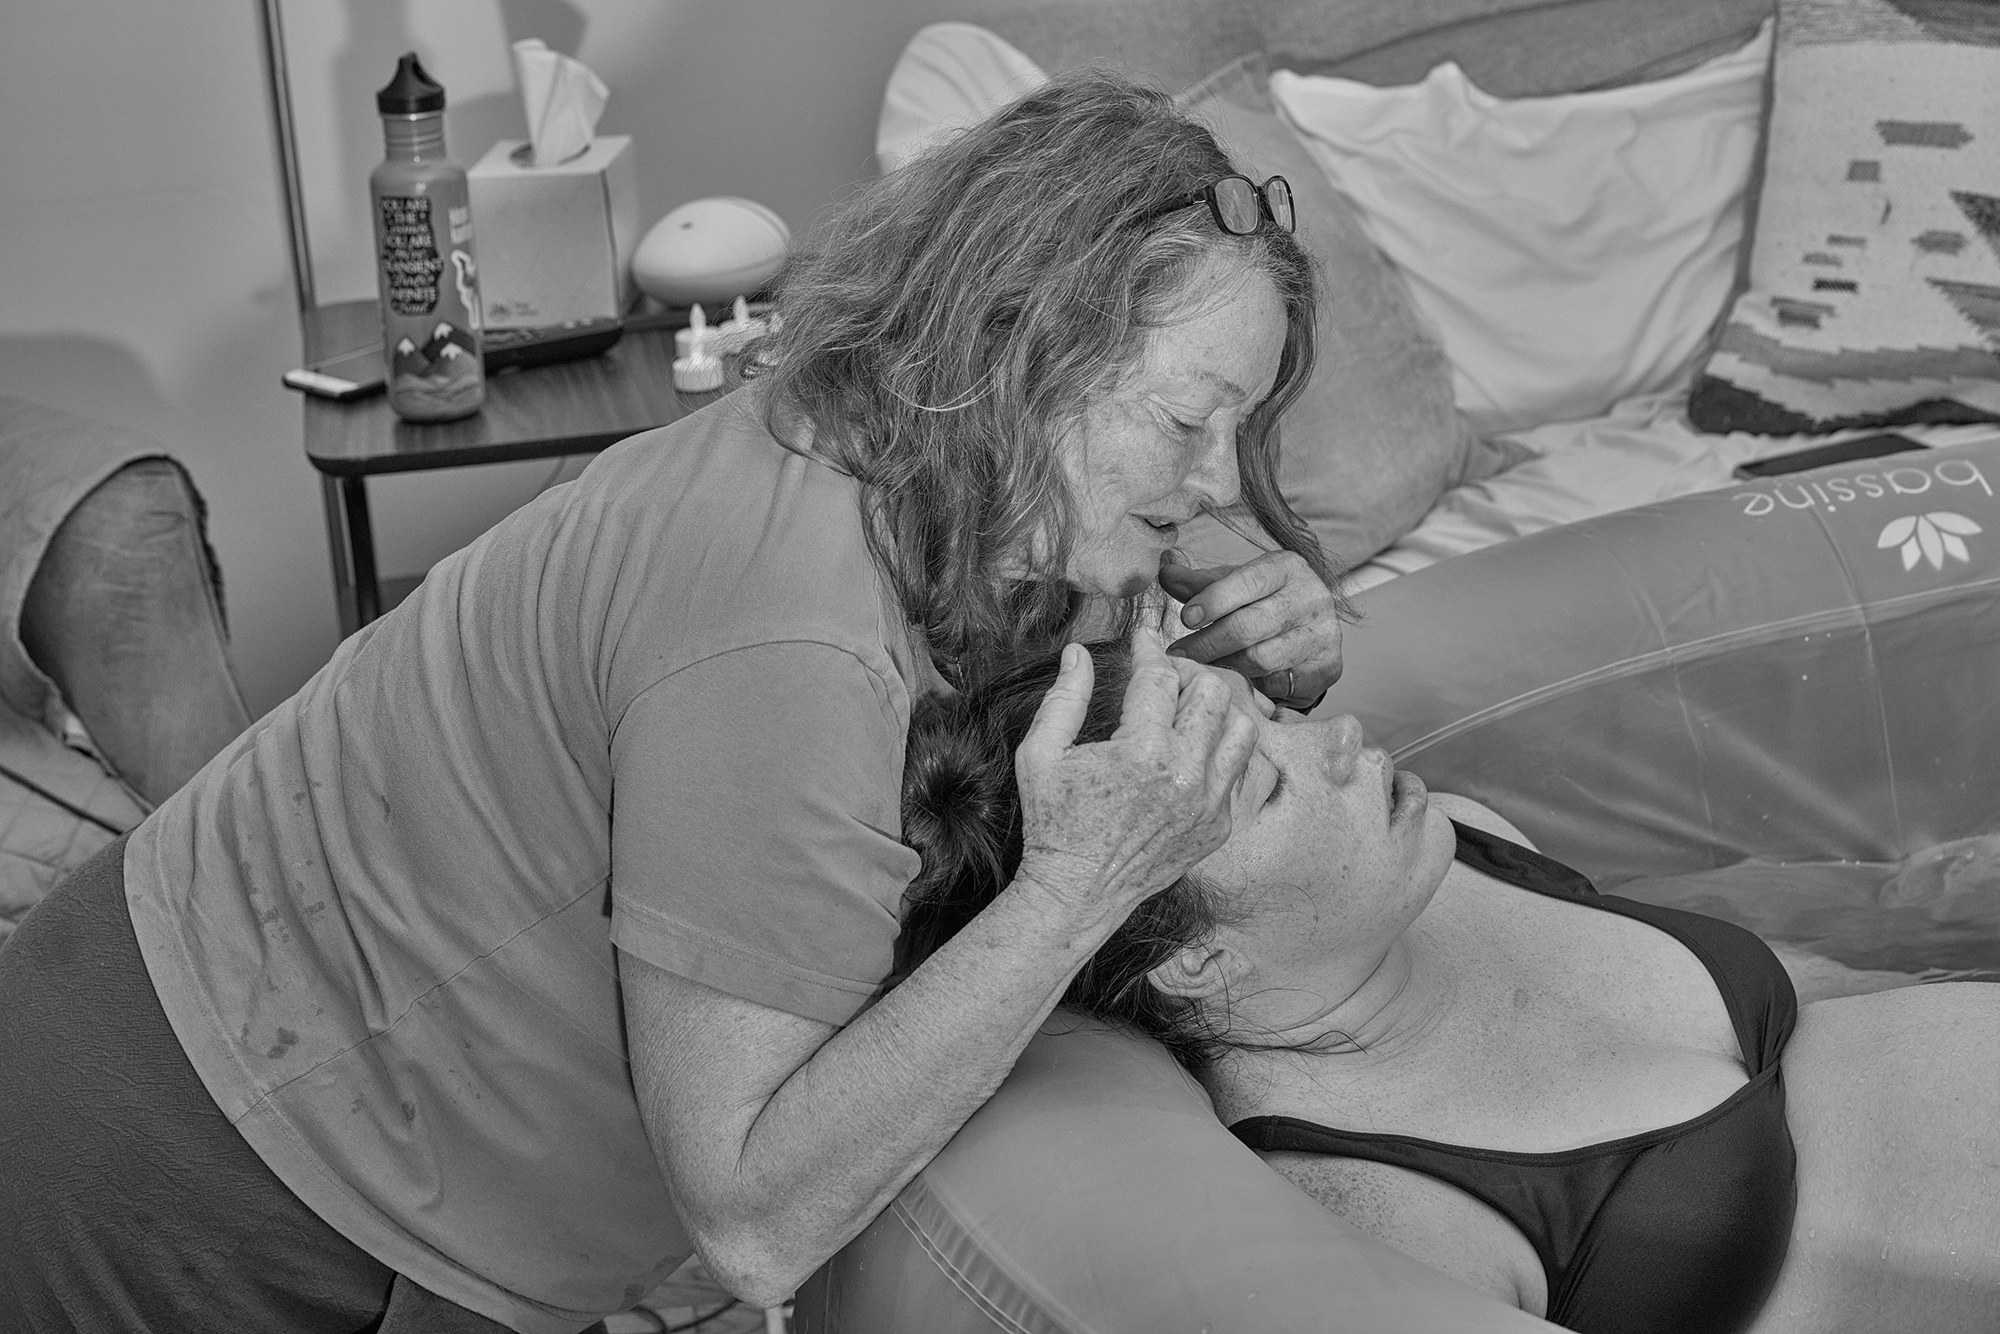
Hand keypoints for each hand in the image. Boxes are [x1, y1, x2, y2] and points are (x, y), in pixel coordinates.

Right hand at [1011, 627, 1257, 923]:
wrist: (1078, 893)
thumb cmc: (1052, 822)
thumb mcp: (1041, 755)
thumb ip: (1064, 698)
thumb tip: (1077, 653)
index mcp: (1142, 753)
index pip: (1160, 677)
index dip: (1150, 649)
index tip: (1143, 638)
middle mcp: (1186, 776)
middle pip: (1213, 692)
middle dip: (1188, 674)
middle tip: (1164, 676)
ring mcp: (1209, 803)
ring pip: (1244, 728)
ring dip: (1216, 710)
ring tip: (1187, 709)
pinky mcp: (1219, 825)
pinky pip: (1242, 770)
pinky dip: (1223, 750)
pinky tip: (1193, 749)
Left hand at [1158, 549, 1344, 707]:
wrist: (1310, 633)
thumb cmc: (1263, 603)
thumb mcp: (1233, 586)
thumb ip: (1198, 583)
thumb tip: (1165, 572)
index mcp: (1288, 567)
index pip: (1248, 581)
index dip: (1214, 600)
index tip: (1185, 619)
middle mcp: (1312, 597)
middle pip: (1251, 625)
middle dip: (1208, 643)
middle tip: (1178, 655)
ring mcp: (1324, 633)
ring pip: (1262, 658)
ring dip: (1225, 665)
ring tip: (1201, 667)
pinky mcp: (1327, 666)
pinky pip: (1278, 682)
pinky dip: (1252, 684)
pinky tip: (1235, 680)